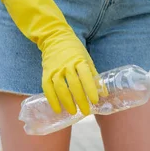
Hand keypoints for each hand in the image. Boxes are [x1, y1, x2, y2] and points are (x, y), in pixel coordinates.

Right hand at [0, 0, 99, 115]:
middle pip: (74, 85)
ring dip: (66, 102)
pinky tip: (57, 109)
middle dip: (80, 100)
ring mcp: (55, 69)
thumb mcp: (88, 60)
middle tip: (86, 112)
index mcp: (80, 61)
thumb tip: (104, 93)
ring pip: (60, 88)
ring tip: (73, 112)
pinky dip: (52, 100)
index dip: (91, 89)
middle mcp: (67, 65)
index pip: (86, 76)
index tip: (95, 100)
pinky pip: (47, 88)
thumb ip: (94, 76)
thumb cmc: (75, 51)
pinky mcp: (46, 72)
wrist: (54, 38)